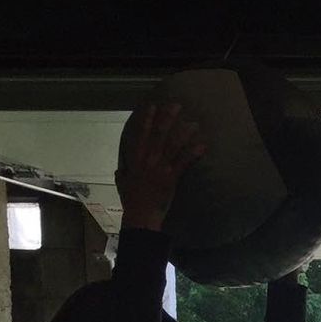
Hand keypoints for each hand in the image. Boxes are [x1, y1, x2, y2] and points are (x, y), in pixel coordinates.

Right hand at [116, 103, 205, 229]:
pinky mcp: (171, 178)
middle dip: (168, 119)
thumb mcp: (121, 183)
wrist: (140, 216)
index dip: (146, 120)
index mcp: (135, 160)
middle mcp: (148, 160)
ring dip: (184, 133)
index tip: (152, 106)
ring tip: (194, 123)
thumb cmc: (131, 201)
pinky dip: (193, 154)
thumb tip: (118, 169)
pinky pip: (184, 163)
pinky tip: (202, 146)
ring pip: (173, 146)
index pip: (141, 135)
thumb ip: (121, 173)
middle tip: (177, 105)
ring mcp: (160, 168)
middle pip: (159, 135)